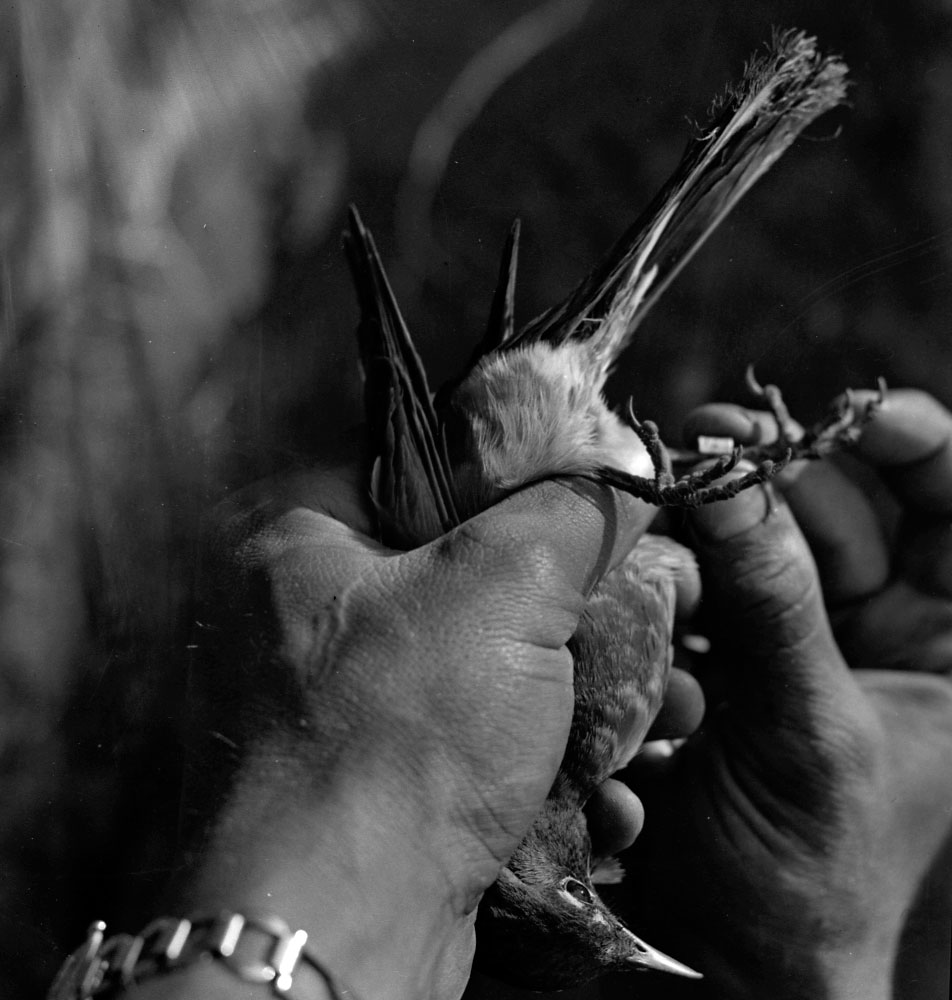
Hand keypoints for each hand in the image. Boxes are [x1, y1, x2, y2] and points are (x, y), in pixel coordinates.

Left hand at [167, 431, 699, 999]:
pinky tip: (601, 772)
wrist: (338, 936)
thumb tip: (630, 466)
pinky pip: (469, 730)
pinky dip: (537, 744)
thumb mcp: (503, 586)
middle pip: (462, 565)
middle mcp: (298, 612)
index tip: (598, 492)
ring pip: (479, 657)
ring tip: (657, 696)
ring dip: (573, 681)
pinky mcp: (372, 774)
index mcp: (294, 534)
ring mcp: (333, 700)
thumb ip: (573, 507)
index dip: (523, 468)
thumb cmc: (395, 740)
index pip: (424, 459)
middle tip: (642, 597)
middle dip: (565, 592)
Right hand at [605, 389, 951, 999]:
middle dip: (775, 480)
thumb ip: (775, 606)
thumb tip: (726, 481)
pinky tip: (647, 573)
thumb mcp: (812, 731)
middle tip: (704, 452)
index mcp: (946, 645)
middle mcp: (874, 626)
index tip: (859, 415)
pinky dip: (673, 572)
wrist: (727, 950)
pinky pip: (701, 583)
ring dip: (712, 526)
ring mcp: (790, 636)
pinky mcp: (719, 652)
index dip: (916, 447)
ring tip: (664, 514)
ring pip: (756, 539)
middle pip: (837, 508)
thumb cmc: (812, 867)